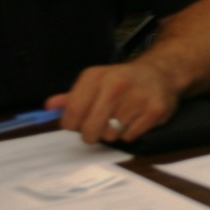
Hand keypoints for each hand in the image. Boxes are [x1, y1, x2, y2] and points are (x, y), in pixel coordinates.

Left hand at [48, 61, 177, 145]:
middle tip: (99, 126)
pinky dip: (130, 133)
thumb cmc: (122, 80)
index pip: (71, 114)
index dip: (73, 125)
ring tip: (121, 118)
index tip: (79, 122)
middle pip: (90, 130)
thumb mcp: (95, 82)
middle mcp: (115, 84)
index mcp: (95, 76)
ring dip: (113, 133)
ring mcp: (136, 98)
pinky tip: (135, 119)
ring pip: (110, 136)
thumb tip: (49, 106)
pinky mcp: (154, 110)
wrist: (160, 73)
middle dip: (92, 134)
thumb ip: (72, 96)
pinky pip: (130, 136)